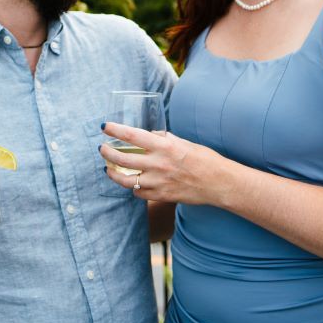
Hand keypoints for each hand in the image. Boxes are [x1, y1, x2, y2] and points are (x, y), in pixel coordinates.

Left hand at [100, 122, 217, 204]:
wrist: (219, 183)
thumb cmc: (205, 159)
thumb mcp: (183, 143)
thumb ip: (164, 140)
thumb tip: (150, 136)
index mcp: (165, 146)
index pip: (132, 135)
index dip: (115, 130)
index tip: (104, 126)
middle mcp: (159, 164)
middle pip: (122, 159)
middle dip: (107, 152)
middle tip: (102, 148)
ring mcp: (159, 182)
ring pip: (125, 179)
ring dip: (113, 173)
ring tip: (108, 169)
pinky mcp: (161, 196)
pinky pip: (138, 193)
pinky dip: (133, 188)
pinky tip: (132, 183)